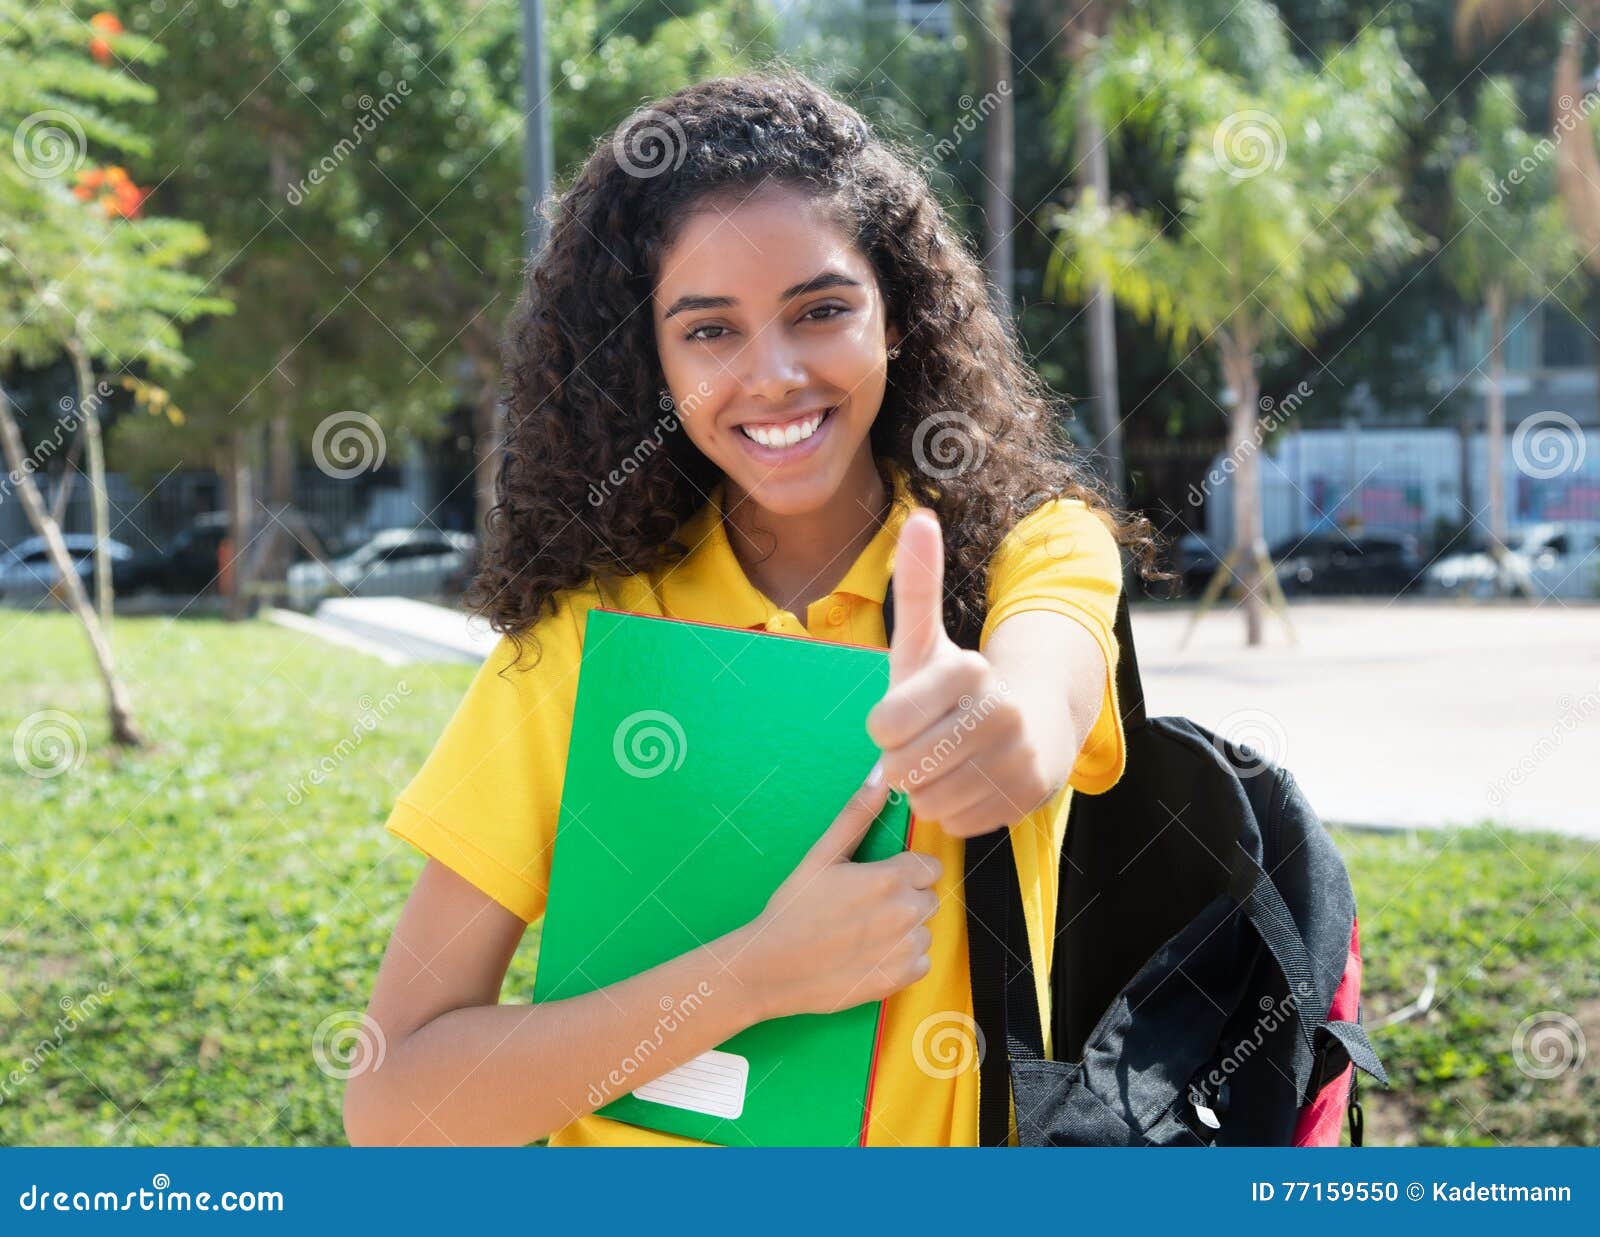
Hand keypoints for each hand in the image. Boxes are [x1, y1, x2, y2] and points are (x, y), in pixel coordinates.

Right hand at [738, 764, 941, 1018]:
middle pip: (929, 897)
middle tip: (866, 906)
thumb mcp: (822, 855)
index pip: (930, 866)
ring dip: (905, 930)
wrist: (771, 968)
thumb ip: (857, 814)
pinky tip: (870, 955)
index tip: (879, 879)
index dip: (906, 870)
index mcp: (890, 878)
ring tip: (865, 932)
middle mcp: (906, 913)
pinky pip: (921, 962)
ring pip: (925, 930)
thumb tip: (883, 773)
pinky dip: (903, 960)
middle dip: (906, 898)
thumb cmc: (793, 907)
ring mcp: (905, 950)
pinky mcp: (901, 979)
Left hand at [866, 507, 1055, 838]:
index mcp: (967, 670)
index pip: (884, 725)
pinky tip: (970, 784)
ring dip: (928, 790)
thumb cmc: (958, 688)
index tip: (901, 717)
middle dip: (903, 764)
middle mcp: (1001, 711)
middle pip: (905, 769)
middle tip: (922, 746)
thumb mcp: (927, 641)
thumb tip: (918, 517)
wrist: (1034, 723)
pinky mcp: (1027, 798)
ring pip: (930, 800)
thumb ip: (916, 585)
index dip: (884, 729)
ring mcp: (1019, 757)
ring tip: (948, 764)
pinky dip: (954, 811)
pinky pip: (955, 822)